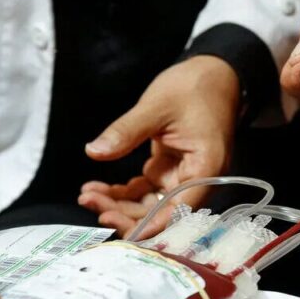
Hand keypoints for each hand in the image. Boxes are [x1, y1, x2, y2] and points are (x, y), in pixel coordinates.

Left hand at [79, 55, 240, 236]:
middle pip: (162, 213)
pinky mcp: (169, 171)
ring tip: (87, 196)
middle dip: (125, 213)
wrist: (212, 74)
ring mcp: (182, 177)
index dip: (150, 224)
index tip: (117, 225)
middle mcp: (197, 180)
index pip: (179, 210)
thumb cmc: (194, 87)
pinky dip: (122, 193)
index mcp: (206, 169)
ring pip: (150, 205)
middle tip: (90, 204)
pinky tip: (97, 189)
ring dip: (119, 205)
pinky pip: (145, 191)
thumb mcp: (156, 106)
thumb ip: (127, 131)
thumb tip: (95, 151)